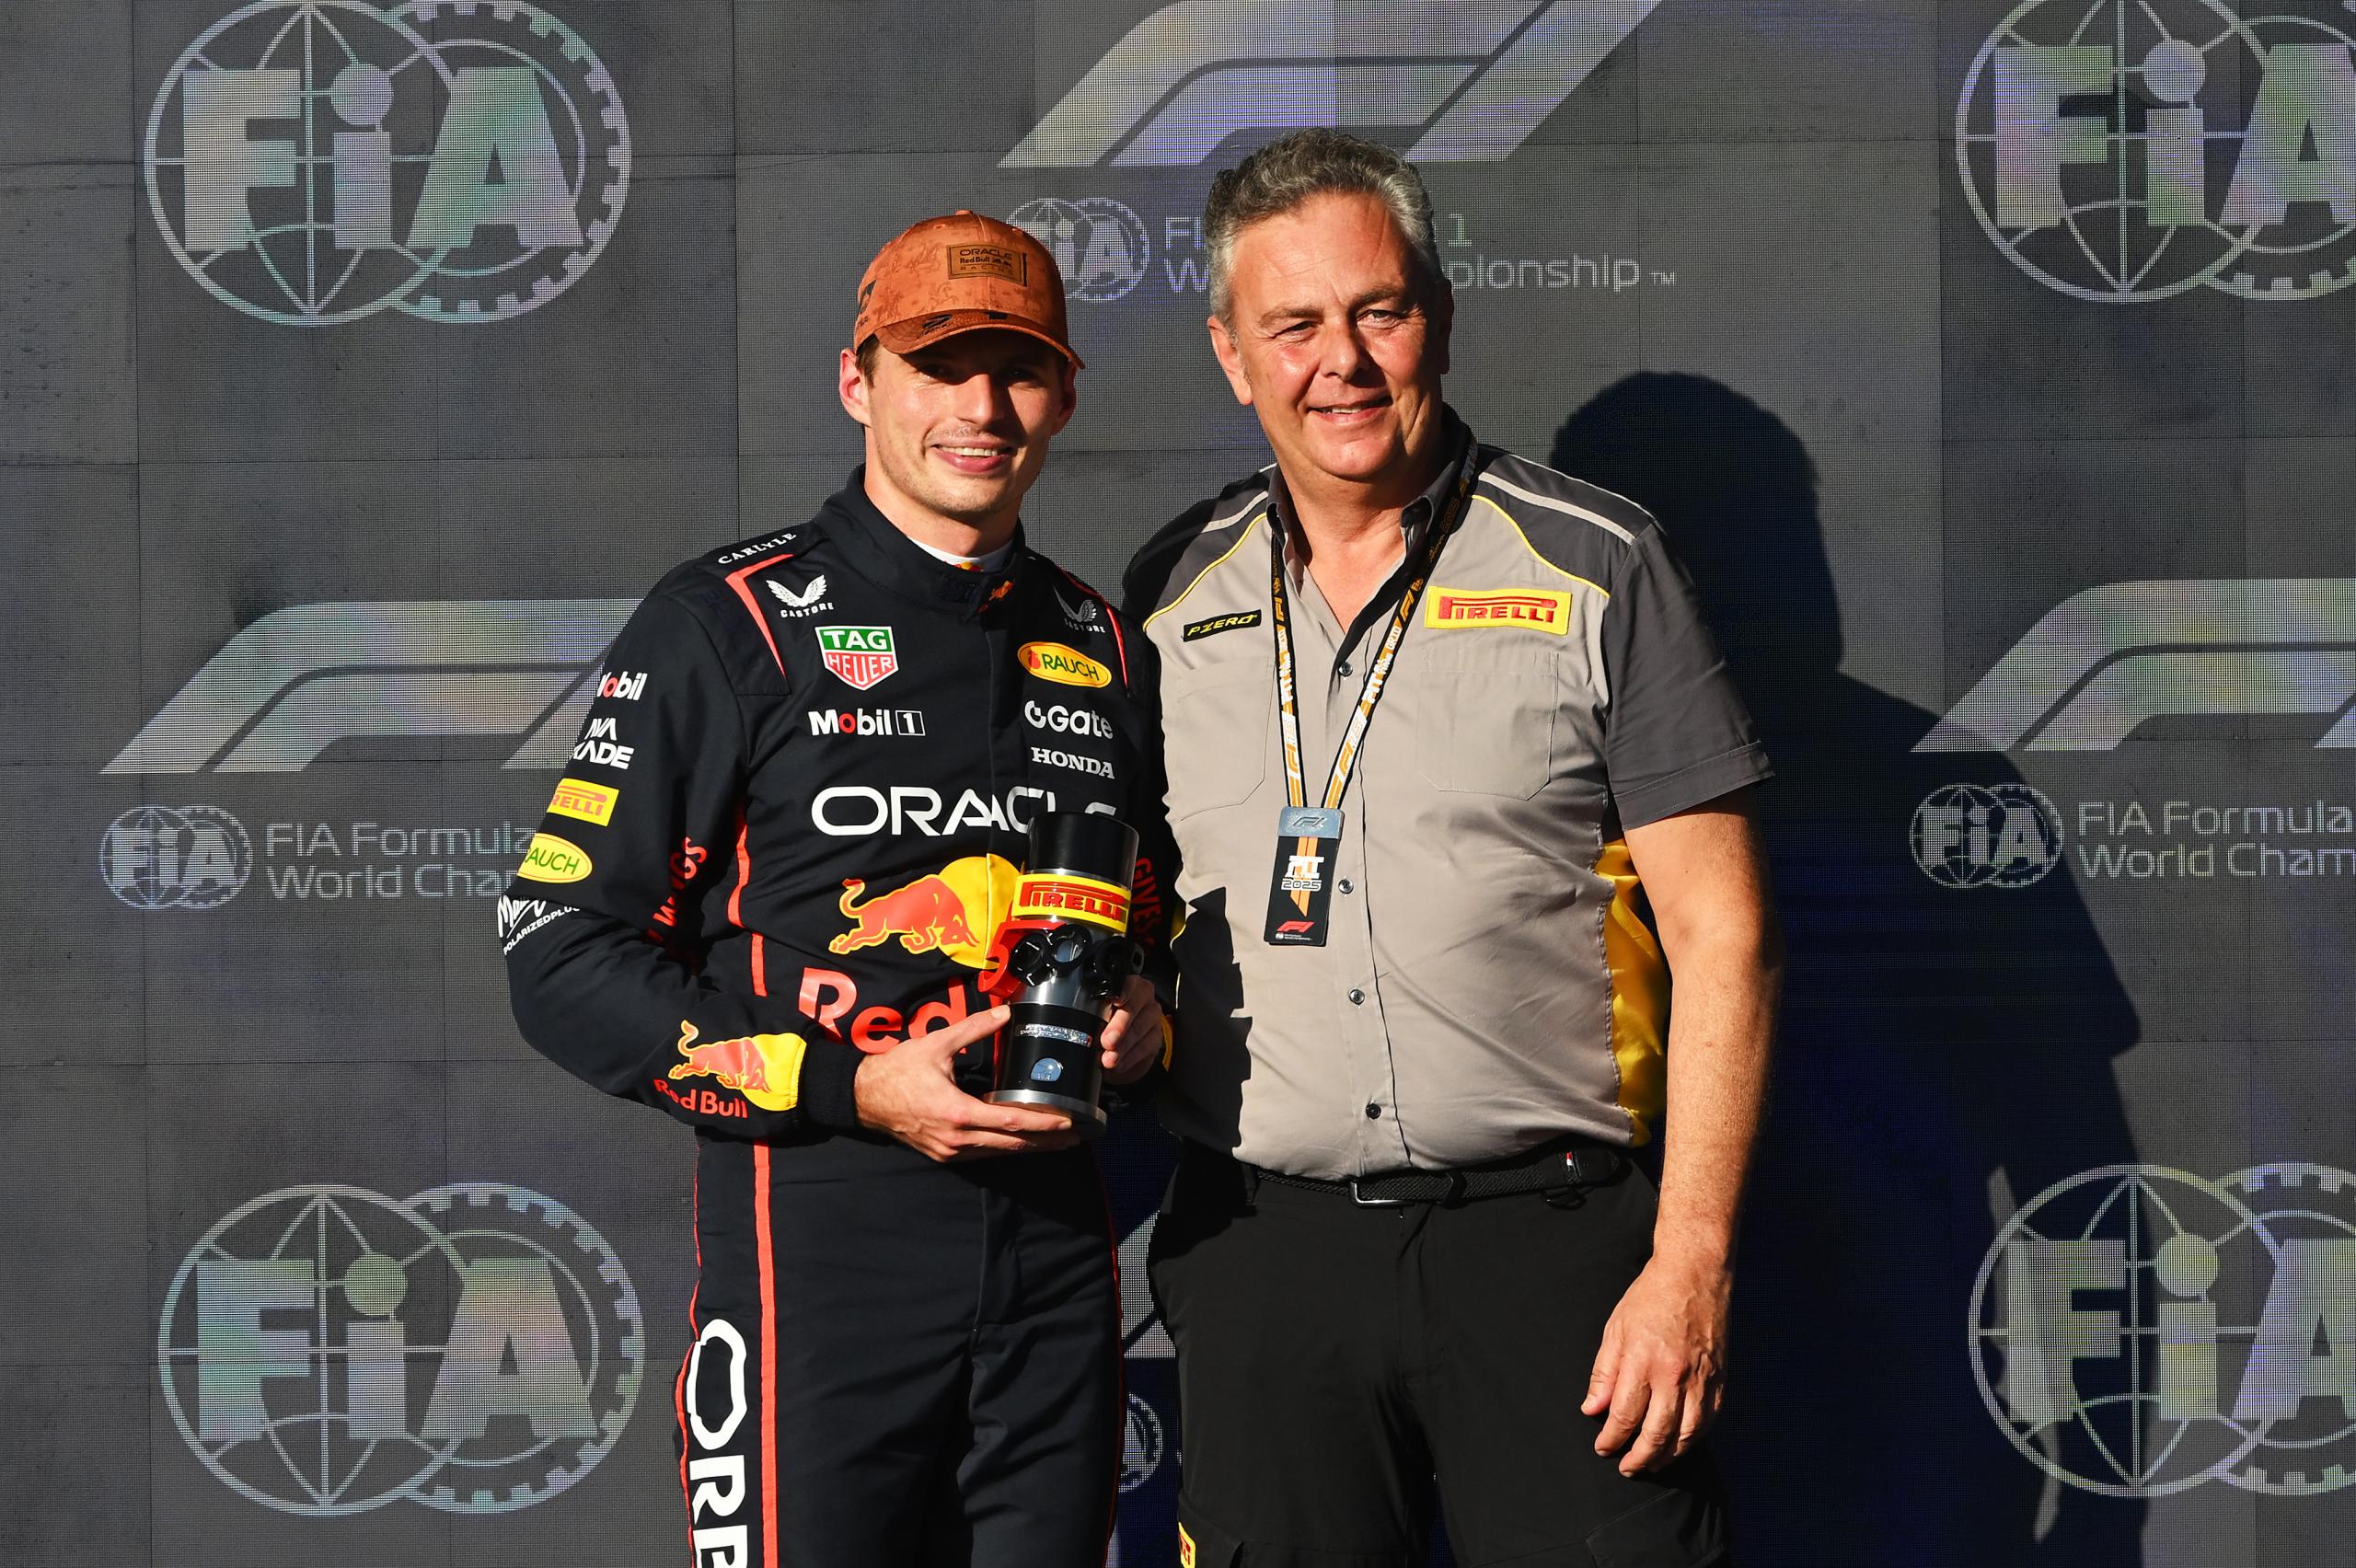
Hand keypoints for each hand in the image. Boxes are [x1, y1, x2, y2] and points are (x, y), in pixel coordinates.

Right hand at [853, 1005, 1076, 1161]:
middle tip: (1076, 1137)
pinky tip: (1021, 1141)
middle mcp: (957, 1138)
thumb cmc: (898, 1071)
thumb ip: (974, 1028)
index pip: (1012, 1122)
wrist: (863, 1097)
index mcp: (958, 1113)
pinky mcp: (944, 1154)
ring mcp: (950, 1151)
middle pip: (1012, 1144)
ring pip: (999, 1152)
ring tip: (1057, 1142)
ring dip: (1029, 1147)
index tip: (1068, 1123)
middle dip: (1046, 1142)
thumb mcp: (936, 1044)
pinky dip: (1005, 1147)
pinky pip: (983, 1153)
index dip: (1043, 1124)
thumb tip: (1005, 1013)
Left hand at [1100, 975, 1163, 1085]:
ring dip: (1123, 1046)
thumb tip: (1080, 1027)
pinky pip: (1146, 1046)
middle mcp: (1142, 997)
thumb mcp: (1096, 1014)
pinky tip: (1119, 1064)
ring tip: (1108, 1059)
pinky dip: (1130, 1058)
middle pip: (1134, 1007)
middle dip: (1119, 1025)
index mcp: (1126, 985)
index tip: (1116, 1001)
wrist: (1119, 1044)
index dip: (1122, 992)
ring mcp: (1151, 1016)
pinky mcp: (1156, 1036)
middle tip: (1107, 1041)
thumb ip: (1091, 1013)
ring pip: (1140, 1028)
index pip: (1126, 983)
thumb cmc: (1103, 1023)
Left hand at [1581, 1253, 1731, 1474]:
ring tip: (1652, 1463)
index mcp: (1643, 1361)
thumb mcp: (1616, 1329)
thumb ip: (1604, 1373)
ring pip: (1686, 1434)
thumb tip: (1592, 1408)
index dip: (1612, 1438)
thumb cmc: (1651, 1298)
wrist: (1695, 1274)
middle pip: (1656, 1433)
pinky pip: (1708, 1421)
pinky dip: (1694, 1439)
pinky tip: (1680, 1444)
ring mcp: (1701, 1379)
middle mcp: (1674, 1375)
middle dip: (1639, 1457)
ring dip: (1667, 1456)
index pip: (1625, 1415)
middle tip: (1627, 1466)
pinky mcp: (1719, 1379)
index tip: (1603, 1448)